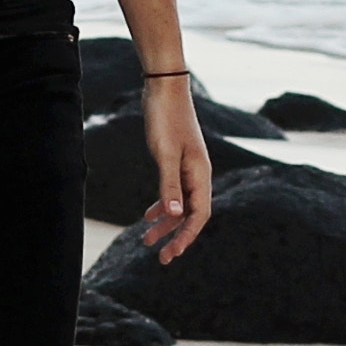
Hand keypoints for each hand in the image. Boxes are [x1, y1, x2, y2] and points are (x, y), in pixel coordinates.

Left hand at [138, 80, 213, 258]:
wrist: (163, 88)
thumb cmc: (165, 118)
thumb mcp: (165, 154)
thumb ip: (169, 185)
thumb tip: (174, 216)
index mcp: (200, 174)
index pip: (199, 215)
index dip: (186, 237)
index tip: (171, 254)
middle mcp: (198, 174)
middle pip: (191, 215)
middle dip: (176, 237)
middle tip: (161, 258)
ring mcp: (188, 168)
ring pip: (180, 205)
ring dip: (165, 224)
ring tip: (146, 241)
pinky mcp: (176, 161)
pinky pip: (173, 191)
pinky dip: (162, 205)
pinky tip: (147, 216)